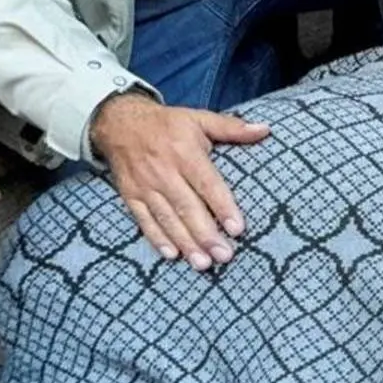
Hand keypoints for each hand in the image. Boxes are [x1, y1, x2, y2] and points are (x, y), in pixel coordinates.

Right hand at [91, 93, 268, 270]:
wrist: (118, 121)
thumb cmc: (167, 124)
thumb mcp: (198, 118)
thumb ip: (231, 127)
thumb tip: (264, 130)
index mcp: (184, 153)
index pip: (207, 184)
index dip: (222, 207)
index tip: (237, 229)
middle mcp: (164, 171)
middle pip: (187, 207)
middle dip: (206, 234)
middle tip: (224, 256)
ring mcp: (145, 185)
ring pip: (166, 218)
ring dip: (185, 242)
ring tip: (203, 264)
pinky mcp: (130, 195)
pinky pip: (143, 220)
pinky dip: (156, 238)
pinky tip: (171, 255)